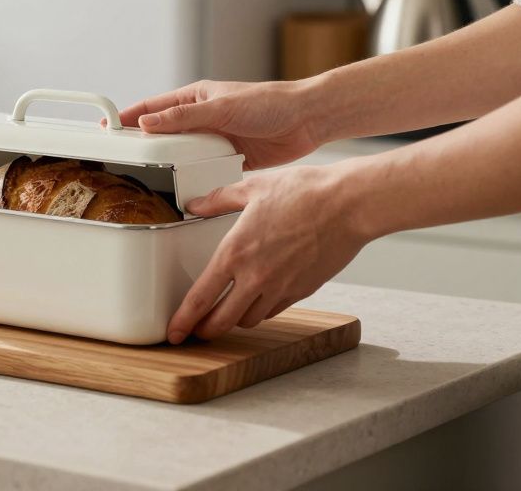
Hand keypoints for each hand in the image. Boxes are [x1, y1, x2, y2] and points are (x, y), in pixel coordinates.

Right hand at [119, 79, 324, 170]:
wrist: (306, 120)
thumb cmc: (269, 102)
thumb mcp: (220, 107)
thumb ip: (183, 117)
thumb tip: (147, 123)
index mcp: (195, 98)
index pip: (152, 108)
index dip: (129, 117)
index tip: (108, 128)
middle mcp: (202, 119)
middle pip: (164, 134)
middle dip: (144, 146)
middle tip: (123, 160)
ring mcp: (214, 140)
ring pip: (183, 155)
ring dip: (171, 166)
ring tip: (152, 178)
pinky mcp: (229, 159)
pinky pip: (204, 170)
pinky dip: (195, 179)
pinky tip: (185, 189)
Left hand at [165, 164, 372, 344]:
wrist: (348, 204)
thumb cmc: (304, 192)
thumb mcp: (253, 188)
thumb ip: (219, 198)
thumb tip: (196, 204)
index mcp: (235, 253)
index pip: (200, 299)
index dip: (183, 321)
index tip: (173, 333)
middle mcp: (255, 278)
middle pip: (221, 321)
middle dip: (204, 330)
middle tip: (195, 331)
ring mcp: (280, 288)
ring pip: (248, 320)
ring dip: (234, 321)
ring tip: (225, 314)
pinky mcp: (302, 291)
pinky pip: (273, 311)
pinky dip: (260, 311)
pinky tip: (257, 301)